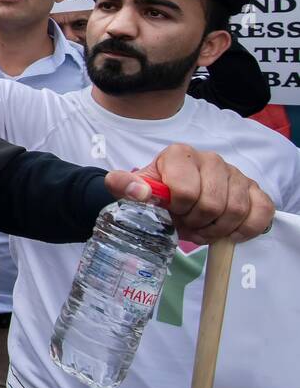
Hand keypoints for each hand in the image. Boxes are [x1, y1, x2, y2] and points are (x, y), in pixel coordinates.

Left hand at [103, 144, 273, 244]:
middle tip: (187, 224)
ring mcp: (235, 173)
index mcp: (180, 154)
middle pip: (211, 203)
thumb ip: (124, 186)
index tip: (171, 212)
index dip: (177, 210)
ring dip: (217, 229)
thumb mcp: (133, 189)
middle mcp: (210, 159)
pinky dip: (246, 229)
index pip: (185, 191)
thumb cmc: (158, 193)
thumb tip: (139, 192)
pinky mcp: (254, 189)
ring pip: (236, 210)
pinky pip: (262, 211)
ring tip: (202, 229)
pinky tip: (229, 233)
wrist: (175, 197)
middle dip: (197, 222)